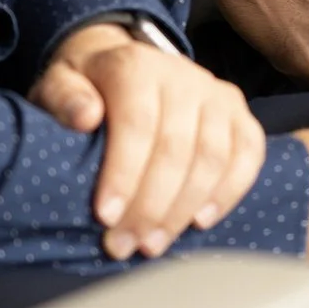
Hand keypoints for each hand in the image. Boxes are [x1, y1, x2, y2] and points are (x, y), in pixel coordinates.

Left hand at [32, 22, 266, 260]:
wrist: (124, 63)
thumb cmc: (89, 86)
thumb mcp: (59, 83)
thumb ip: (63, 97)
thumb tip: (85, 116)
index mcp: (135, 66)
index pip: (138, 123)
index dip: (124, 173)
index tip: (105, 216)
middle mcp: (182, 75)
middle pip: (177, 148)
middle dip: (151, 205)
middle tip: (126, 244)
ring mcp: (216, 93)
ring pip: (213, 156)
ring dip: (184, 208)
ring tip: (154, 242)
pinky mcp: (238, 112)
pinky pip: (249, 152)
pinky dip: (229, 191)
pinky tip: (201, 221)